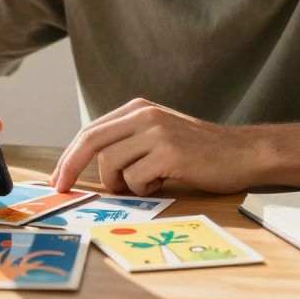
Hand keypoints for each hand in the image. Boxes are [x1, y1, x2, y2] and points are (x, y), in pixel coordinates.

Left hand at [49, 98, 251, 195]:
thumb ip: (127, 140)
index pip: (91, 131)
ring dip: (124, 185)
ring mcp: (157, 133)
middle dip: (70, 168)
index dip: (68, 156)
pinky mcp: (169, 153)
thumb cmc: (199, 151)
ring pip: (113, 165)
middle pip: (91, 142)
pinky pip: (137, 180)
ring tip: (148, 183)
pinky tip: (164, 182)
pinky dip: (145, 190)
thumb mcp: (158, 134)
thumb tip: (85, 164)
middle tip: (61, 190)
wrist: (242, 152)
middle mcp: (144, 115)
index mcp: (138, 108)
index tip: (57, 178)